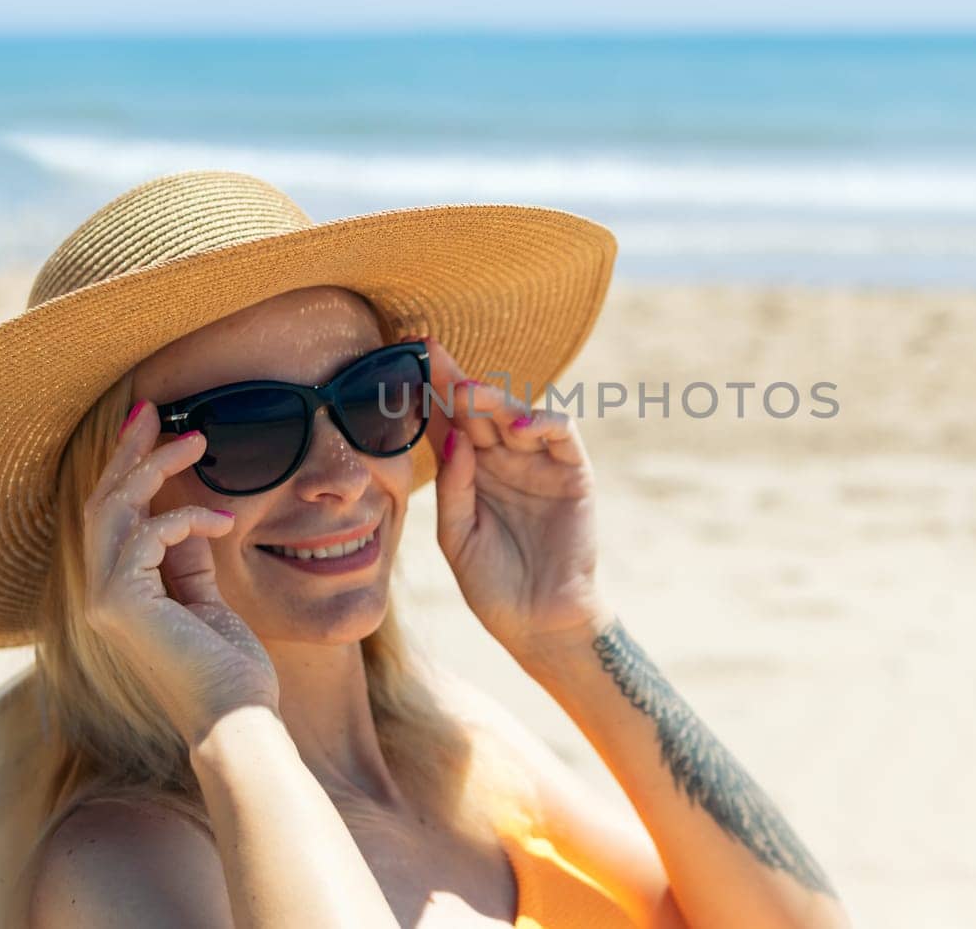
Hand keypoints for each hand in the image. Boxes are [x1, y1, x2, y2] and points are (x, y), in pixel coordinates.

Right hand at [80, 401, 279, 747]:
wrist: (235, 718)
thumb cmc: (228, 670)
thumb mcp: (207, 603)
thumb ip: (189, 564)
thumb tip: (189, 519)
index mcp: (117, 594)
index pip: (112, 517)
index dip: (125, 468)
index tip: (148, 426)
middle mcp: (99, 595)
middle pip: (102, 503)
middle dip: (127, 452)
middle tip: (153, 409)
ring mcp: (103, 600)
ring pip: (114, 509)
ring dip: (154, 467)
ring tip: (197, 441)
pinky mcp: (120, 604)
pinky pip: (146, 534)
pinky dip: (185, 517)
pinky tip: (222, 519)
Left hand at [414, 336, 614, 663]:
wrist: (538, 624)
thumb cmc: (493, 585)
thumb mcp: (458, 537)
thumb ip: (454, 488)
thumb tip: (453, 437)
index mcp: (472, 472)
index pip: (448, 422)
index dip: (428, 392)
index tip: (401, 360)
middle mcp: (504, 459)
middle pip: (478, 407)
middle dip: (453, 377)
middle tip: (427, 350)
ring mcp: (539, 464)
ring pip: (517, 412)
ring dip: (493, 397)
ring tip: (468, 390)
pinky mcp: (573, 474)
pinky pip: (561, 434)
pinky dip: (543, 422)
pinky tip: (518, 426)